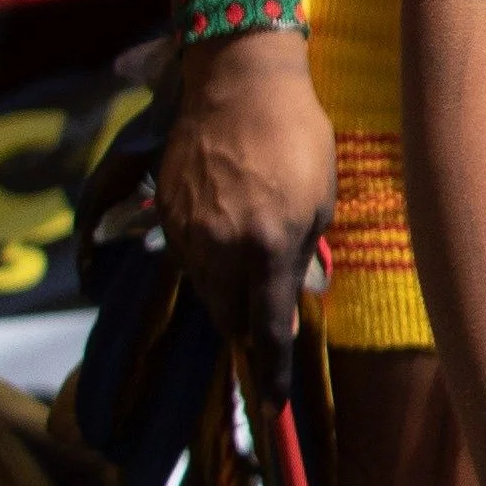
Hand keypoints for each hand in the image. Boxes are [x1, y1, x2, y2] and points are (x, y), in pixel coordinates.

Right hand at [156, 32, 332, 357]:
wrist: (238, 83)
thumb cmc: (297, 135)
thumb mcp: (321, 198)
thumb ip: (304, 254)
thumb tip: (295, 301)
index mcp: (267, 247)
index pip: (268, 328)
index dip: (273, 370)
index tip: (276, 402)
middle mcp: (220, 249)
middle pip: (228, 317)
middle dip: (248, 336)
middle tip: (267, 344)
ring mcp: (186, 232)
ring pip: (204, 292)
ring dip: (227, 303)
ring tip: (249, 298)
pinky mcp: (165, 214)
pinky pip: (186, 261)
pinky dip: (207, 271)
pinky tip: (225, 258)